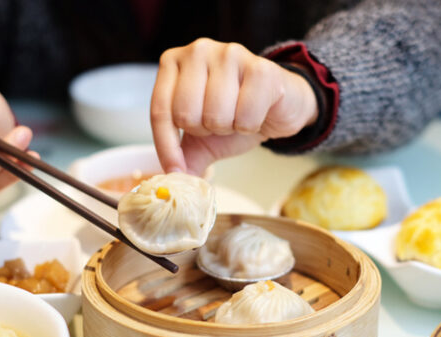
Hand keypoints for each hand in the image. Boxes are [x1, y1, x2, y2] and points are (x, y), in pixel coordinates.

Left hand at [151, 38, 317, 175]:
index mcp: (175, 62)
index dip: (166, 146)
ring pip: (215, 116)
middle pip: (185, 114)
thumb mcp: (202, 138)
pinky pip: (244, 116)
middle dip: (205, 130)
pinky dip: (251, 125)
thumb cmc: (237, 114)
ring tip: (238, 115)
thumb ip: (182, 156)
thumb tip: (169, 182)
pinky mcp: (261, 68)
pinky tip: (256, 112)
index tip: (175, 169)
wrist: (280, 106)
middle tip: (221, 121)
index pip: (160, 110)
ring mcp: (230, 54)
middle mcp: (198, 50)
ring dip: (229, 127)